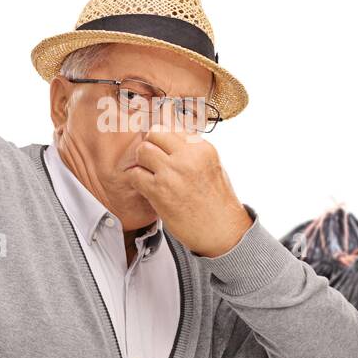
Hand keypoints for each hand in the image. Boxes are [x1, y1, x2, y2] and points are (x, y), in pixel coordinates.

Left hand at [128, 125, 253, 257]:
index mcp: (202, 148)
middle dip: (151, 144)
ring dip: (142, 162)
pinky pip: (135, 174)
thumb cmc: (217, 201)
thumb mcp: (212, 166)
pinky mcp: (159, 191)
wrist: (222, 231)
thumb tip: (171, 138)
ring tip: (150, 174)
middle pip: (155, 133)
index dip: (164, 137)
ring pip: (142, 150)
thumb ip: (192, 151)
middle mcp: (188, 157)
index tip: (161, 146)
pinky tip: (147, 188)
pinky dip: (137, 180)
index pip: (173, 126)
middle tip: (153, 159)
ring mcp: (172, 173)